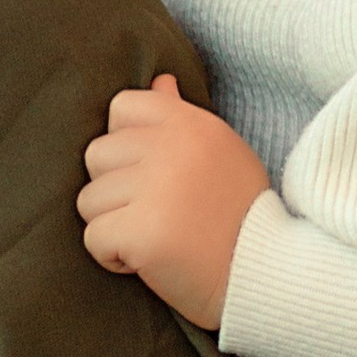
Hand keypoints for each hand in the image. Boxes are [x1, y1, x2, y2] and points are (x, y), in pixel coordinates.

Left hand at [78, 70, 270, 327]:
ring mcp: (158, 188)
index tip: (153, 175)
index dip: (126, 145)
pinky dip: (113, 258)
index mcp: (193, 124)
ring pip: (89, 200)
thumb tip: (159, 80)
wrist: (267, 277)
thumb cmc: (240, 218)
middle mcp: (174, 148)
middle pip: (97, 155)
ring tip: (157, 238)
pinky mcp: (144, 231)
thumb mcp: (221, 154)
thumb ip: (182, 117)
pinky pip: (93, 239)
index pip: (123, 107)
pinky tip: (150, 262)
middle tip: (157, 215)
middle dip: (115, 191)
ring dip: (113, 226)